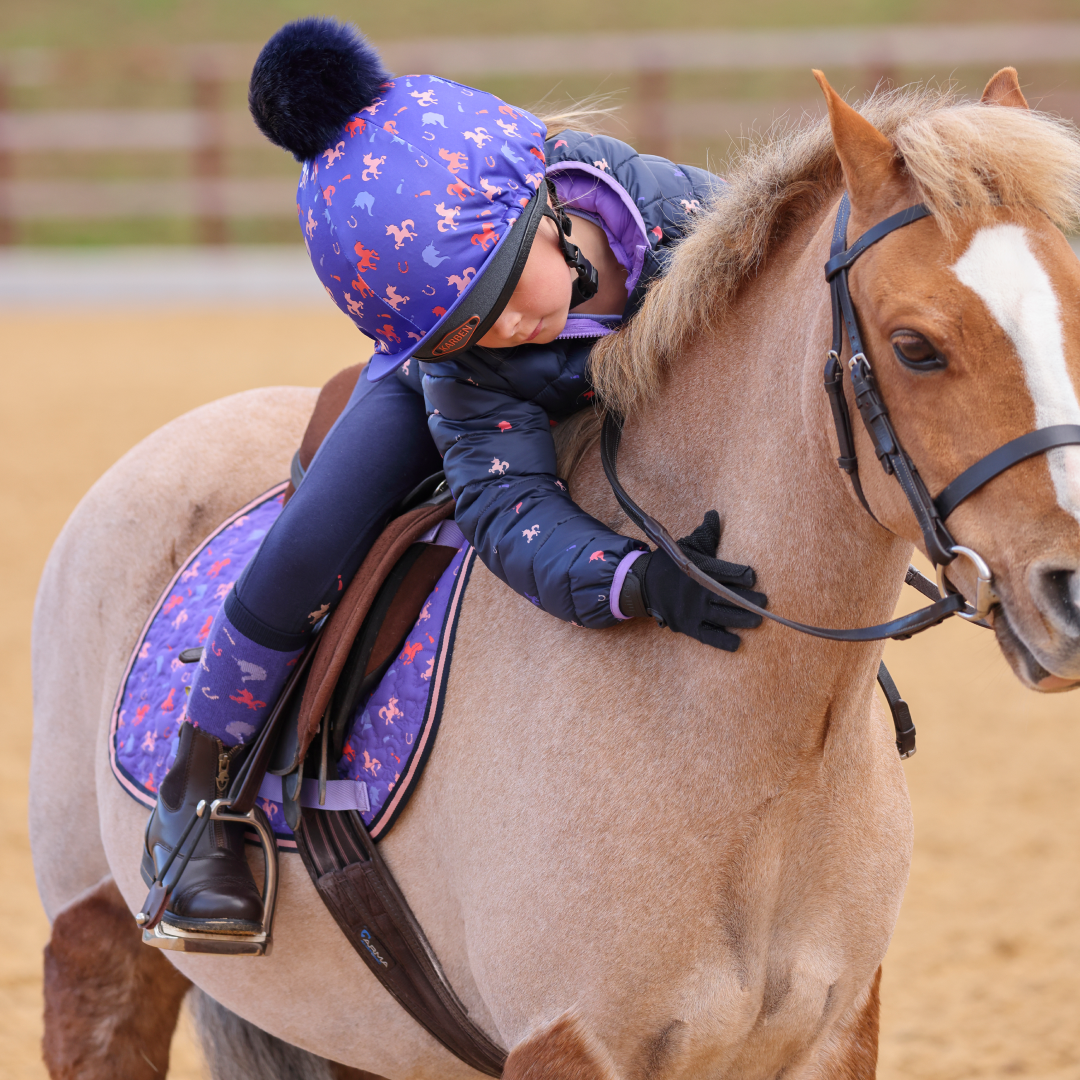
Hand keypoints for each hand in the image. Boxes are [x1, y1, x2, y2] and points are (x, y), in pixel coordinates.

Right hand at [620, 511, 766, 650]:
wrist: (645, 584)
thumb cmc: (672, 564)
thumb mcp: (688, 546)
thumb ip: (706, 534)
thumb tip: (714, 514)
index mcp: (699, 568)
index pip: (726, 572)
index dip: (742, 575)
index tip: (752, 578)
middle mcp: (698, 590)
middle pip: (729, 597)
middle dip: (749, 600)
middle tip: (764, 602)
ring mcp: (694, 610)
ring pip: (723, 616)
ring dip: (743, 619)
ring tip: (758, 620)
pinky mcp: (688, 626)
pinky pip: (709, 636)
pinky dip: (723, 641)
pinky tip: (737, 643)